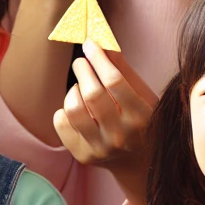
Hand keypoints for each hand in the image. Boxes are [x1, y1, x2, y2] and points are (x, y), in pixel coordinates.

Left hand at [54, 42, 157, 190]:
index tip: (89, 43)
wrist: (139, 163)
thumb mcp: (143, 96)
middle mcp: (121, 136)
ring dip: (73, 90)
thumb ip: (123, 70)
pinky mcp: (82, 155)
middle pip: (91, 94)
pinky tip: (77, 108)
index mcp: (141, 118)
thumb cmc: (142, 121)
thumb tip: (103, 41)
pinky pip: (61, 121)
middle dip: (82, 69)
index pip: (114, 81)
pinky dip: (65, 109)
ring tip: (81, 88)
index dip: (99, 58)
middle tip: (81, 62)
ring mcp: (100, 149)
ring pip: (73, 108)